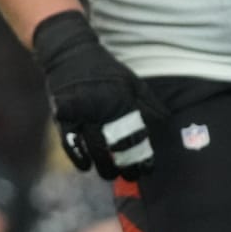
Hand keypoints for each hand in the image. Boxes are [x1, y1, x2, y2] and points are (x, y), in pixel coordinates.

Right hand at [31, 10, 160, 180]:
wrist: (70, 54)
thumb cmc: (104, 71)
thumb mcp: (131, 81)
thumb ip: (147, 102)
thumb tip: (167, 120)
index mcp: (122, 99)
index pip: (136, 132)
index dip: (142, 153)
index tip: (147, 169)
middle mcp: (103, 107)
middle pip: (116, 143)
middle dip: (125, 163)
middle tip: (131, 177)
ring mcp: (82, 112)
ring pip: (95, 146)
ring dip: (104, 164)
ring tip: (111, 176)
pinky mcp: (63, 116)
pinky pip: (70, 141)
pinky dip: (78, 155)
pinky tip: (85, 167)